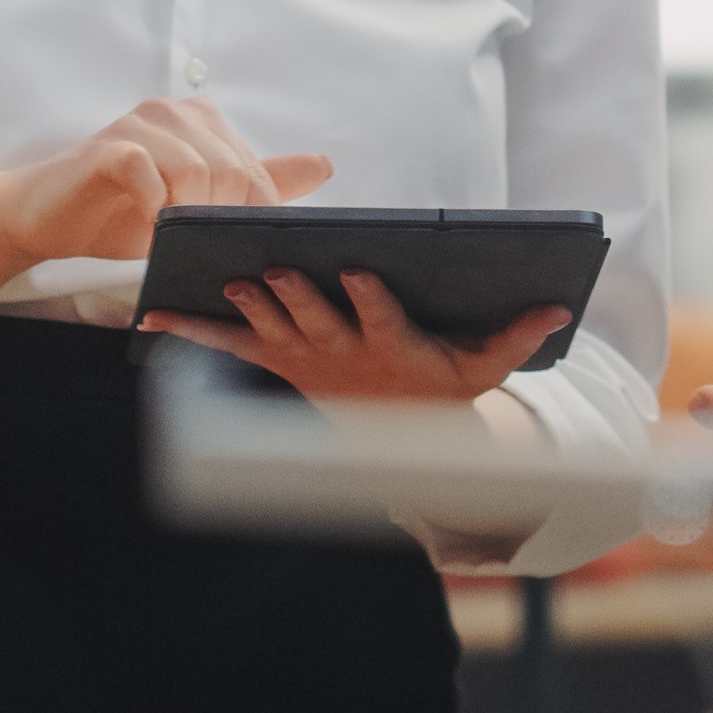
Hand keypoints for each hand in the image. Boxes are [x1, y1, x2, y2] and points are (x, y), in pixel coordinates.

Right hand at [0, 97, 330, 267]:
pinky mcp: (110, 146)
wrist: (43, 218)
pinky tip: (145, 227)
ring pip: (198, 171)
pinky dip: (153, 210)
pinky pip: (150, 174)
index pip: (255, 173)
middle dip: (219, 220)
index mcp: (203, 119)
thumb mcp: (196, 202)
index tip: (223, 246)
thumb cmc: (120, 212)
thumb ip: (256, 182)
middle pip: (233, 172)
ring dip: (186, 217)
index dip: (247, 218)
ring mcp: (141, 123)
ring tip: (165, 236)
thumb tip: (325, 165)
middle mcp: (175, 111)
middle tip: (190, 244)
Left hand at [144, 267, 570, 411]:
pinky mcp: (278, 361)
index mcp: (391, 346)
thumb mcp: (486, 367)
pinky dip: (191, 329)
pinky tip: (152, 316)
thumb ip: (517, 336)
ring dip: (249, 307)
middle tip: (272, 271)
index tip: (358, 271)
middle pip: (316, 320)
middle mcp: (342, 353)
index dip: (369, 298)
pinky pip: (230, 344)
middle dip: (294, 296)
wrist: (397, 441)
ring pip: (272, 328)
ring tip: (225, 282)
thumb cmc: (441, 389)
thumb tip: (560, 307)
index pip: (380, 318)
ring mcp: (305, 357)